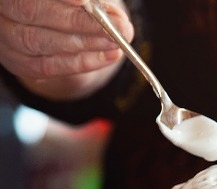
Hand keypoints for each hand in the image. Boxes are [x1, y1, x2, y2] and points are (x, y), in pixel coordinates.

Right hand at [0, 0, 133, 100]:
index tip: (86, 1)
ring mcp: (6, 38)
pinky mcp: (18, 62)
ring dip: (83, 43)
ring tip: (114, 43)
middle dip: (78, 21)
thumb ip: (94, 2)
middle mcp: (2, 12)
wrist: (57, 27)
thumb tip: (118, 20)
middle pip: (32, 13)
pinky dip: (81, 63)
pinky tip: (107, 57)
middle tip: (114, 27)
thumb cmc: (68, 5)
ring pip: (39, 41)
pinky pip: (47, 66)